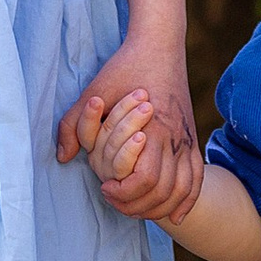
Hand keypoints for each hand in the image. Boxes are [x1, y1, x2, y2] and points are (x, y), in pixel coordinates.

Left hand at [57, 34, 203, 223]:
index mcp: (152, 128)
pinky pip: (197, 177)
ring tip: (138, 210)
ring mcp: (186, 138)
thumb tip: (63, 156)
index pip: (145, 179)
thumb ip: (74, 124)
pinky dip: (188, 200)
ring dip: (161, 208)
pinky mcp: (190, 138)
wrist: (159, 44)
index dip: (125, 193)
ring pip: (182, 189)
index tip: (106, 187)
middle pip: (163, 191)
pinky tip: (176, 216)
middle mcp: (174, 137)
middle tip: (116, 200)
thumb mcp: (93, 92)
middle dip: (138, 206)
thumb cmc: (124, 68)